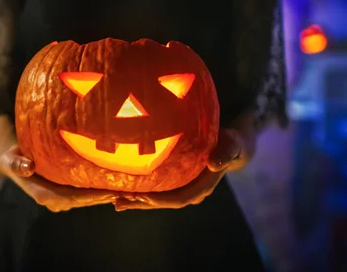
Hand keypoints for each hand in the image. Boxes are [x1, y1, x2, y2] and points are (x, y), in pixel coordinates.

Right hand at [0, 145, 118, 211]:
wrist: (16, 161)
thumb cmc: (13, 157)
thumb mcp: (10, 158)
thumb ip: (17, 163)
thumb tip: (27, 167)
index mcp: (42, 195)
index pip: (69, 198)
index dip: (88, 197)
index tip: (105, 192)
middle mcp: (53, 201)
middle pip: (82, 201)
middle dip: (102, 196)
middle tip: (123, 189)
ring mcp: (61, 199)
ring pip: (86, 200)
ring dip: (104, 195)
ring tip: (125, 188)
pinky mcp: (67, 194)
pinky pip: (85, 194)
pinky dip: (99, 191)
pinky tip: (115, 185)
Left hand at [114, 128, 242, 210]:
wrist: (228, 145)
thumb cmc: (229, 142)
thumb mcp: (231, 145)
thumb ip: (225, 153)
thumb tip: (215, 164)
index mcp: (202, 188)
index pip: (178, 199)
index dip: (159, 200)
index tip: (141, 196)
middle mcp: (190, 193)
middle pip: (162, 203)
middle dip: (141, 203)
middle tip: (119, 201)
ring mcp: (181, 189)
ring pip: (156, 200)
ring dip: (136, 202)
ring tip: (115, 202)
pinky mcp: (174, 184)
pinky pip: (155, 191)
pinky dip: (139, 193)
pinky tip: (121, 193)